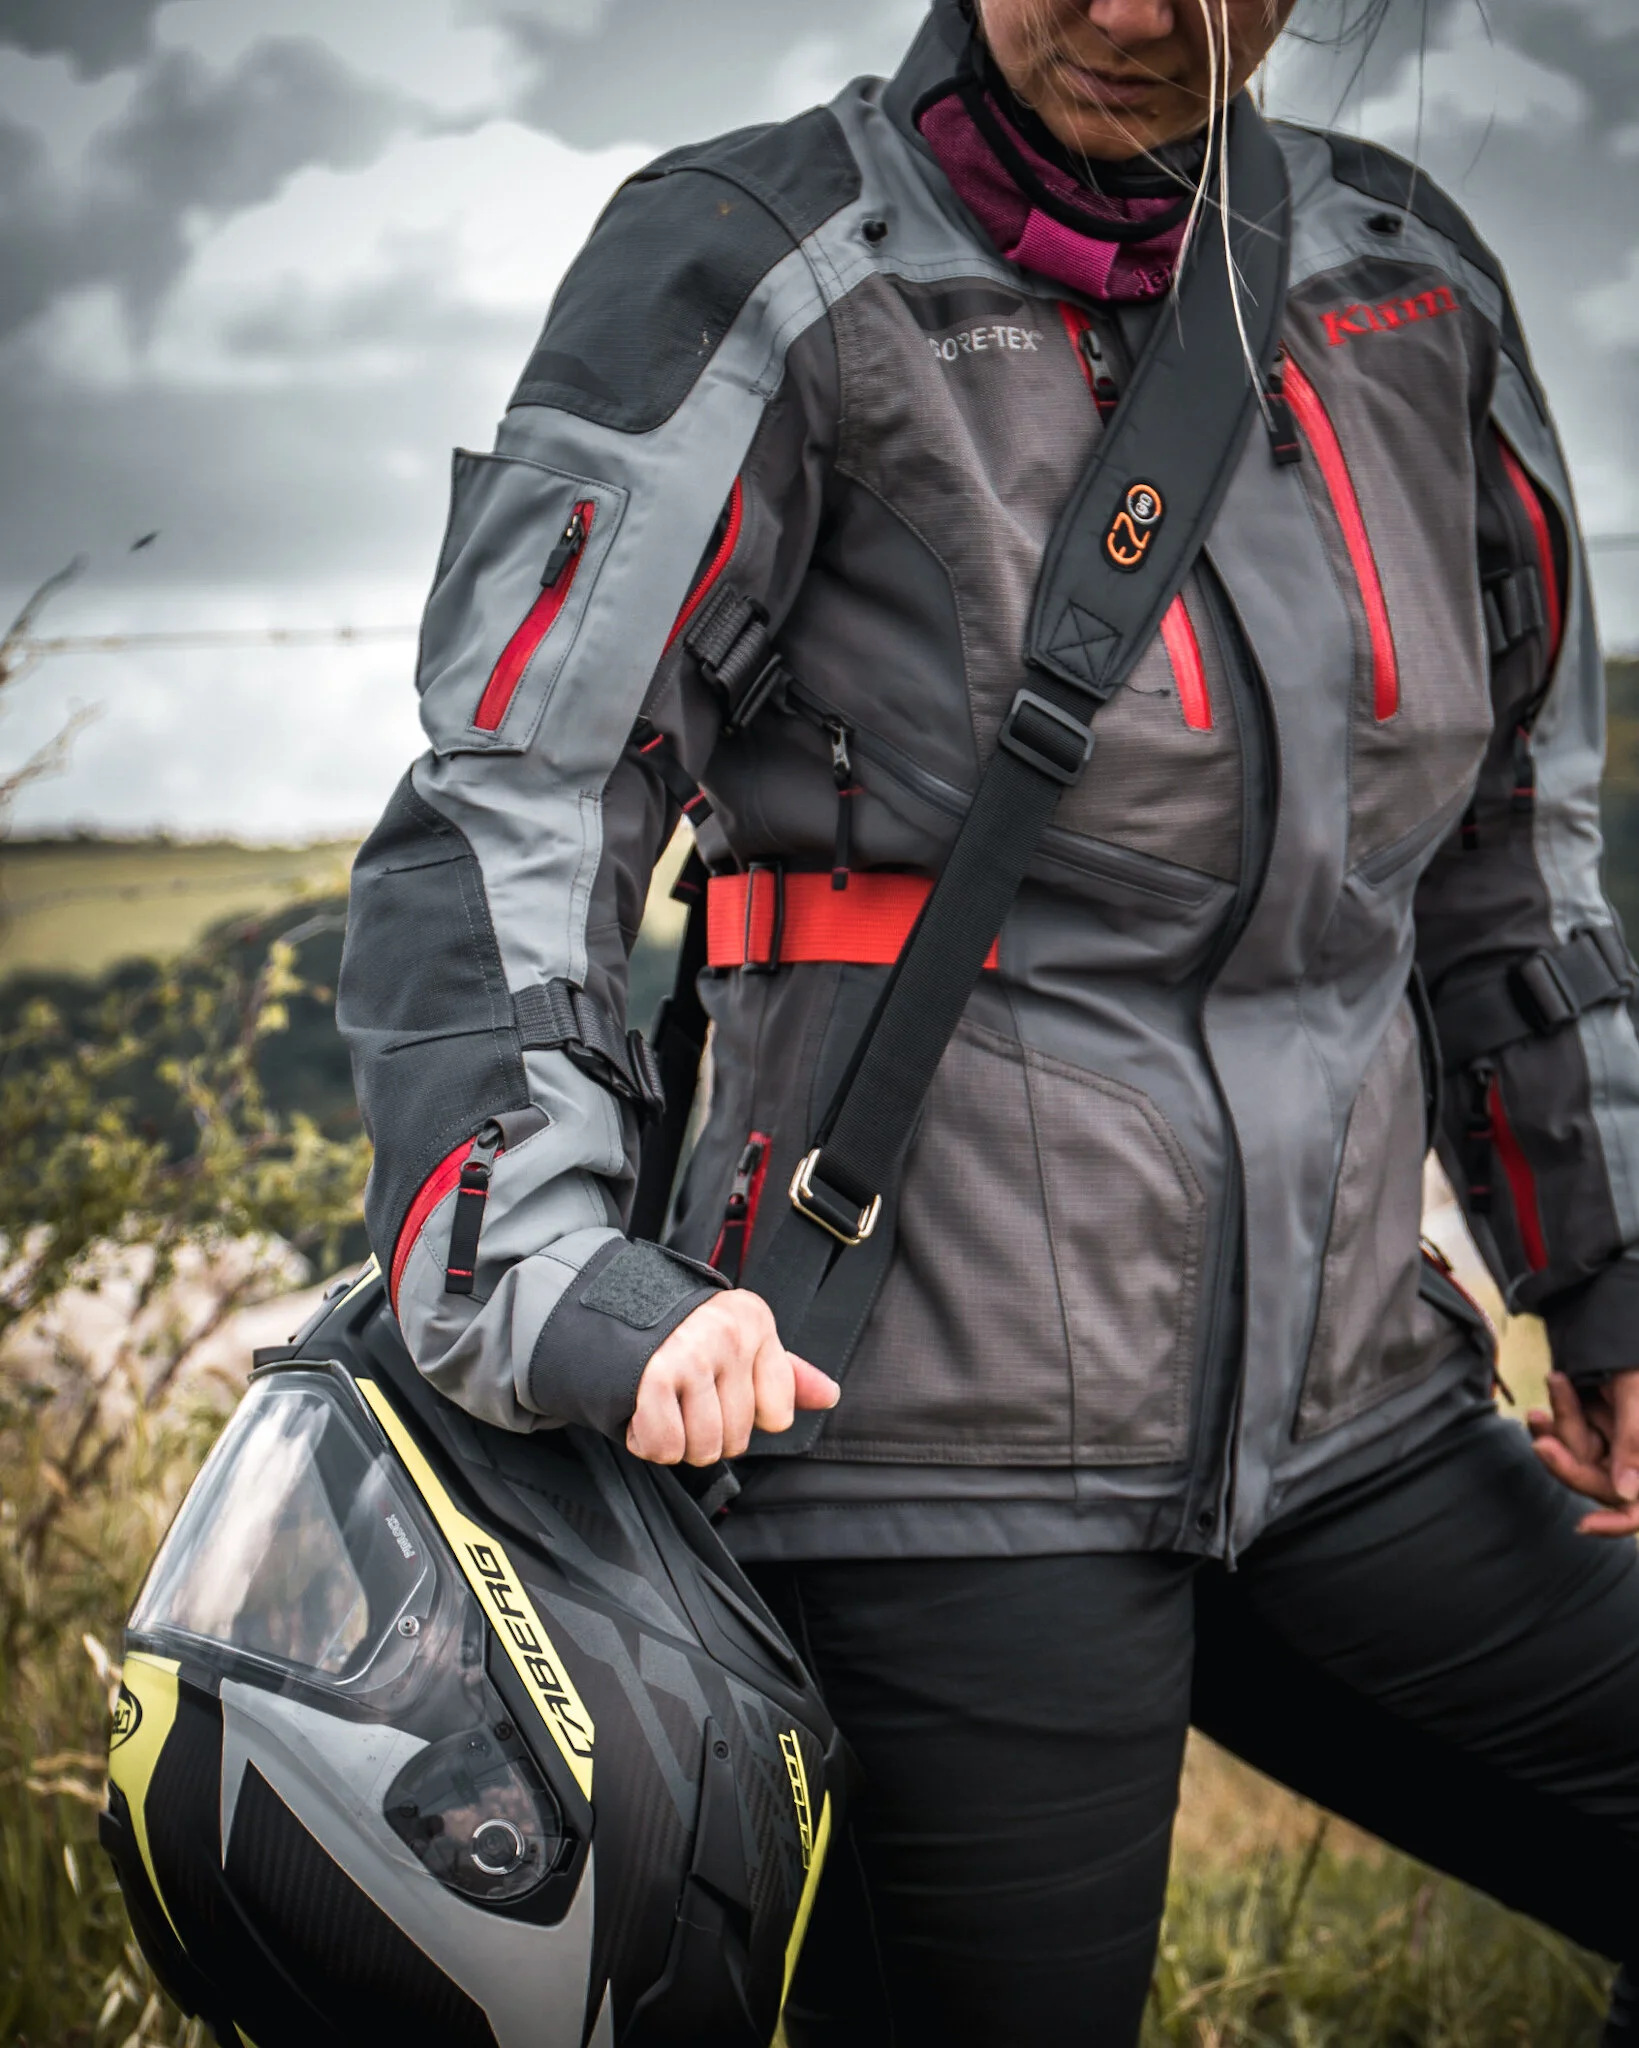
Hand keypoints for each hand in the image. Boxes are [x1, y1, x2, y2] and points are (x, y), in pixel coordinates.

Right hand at [625, 1289, 839, 1465]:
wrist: (598, 1307)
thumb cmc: (676, 1333)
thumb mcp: (737, 1340)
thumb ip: (784, 1373)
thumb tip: (830, 1395)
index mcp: (755, 1321)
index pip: (778, 1415)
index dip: (745, 1415)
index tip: (718, 1389)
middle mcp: (729, 1333)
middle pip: (738, 1439)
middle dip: (706, 1433)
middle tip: (682, 1401)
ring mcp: (693, 1352)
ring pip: (703, 1448)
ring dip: (676, 1442)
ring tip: (662, 1406)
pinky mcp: (655, 1375)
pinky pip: (664, 1447)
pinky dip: (647, 1442)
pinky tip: (641, 1412)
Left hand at [1527, 1369, 1638, 1535]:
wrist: (1622, 1329)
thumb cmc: (1636, 1361)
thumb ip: (1636, 1445)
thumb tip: (1626, 1495)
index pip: (1637, 1512)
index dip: (1616, 1524)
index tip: (1584, 1525)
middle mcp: (1634, 1462)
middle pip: (1594, 1480)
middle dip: (1566, 1458)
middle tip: (1541, 1442)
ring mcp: (1613, 1445)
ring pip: (1575, 1452)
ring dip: (1562, 1420)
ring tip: (1557, 1380)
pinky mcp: (1592, 1427)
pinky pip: (1567, 1431)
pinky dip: (1559, 1411)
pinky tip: (1556, 1383)